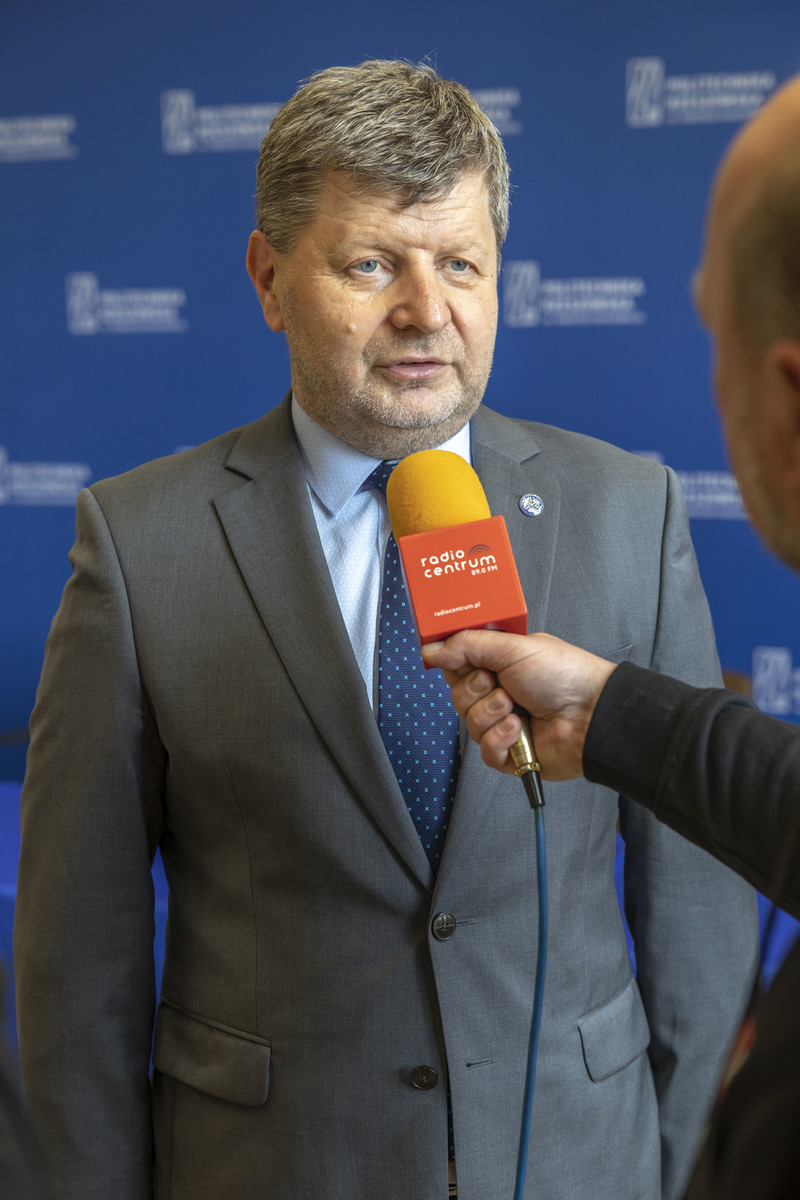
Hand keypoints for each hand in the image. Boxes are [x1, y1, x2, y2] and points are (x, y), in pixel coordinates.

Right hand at [421, 630, 615, 779]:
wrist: (591, 715)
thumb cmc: (564, 675)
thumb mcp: (512, 648)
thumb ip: (467, 645)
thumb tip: (432, 648)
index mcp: (500, 664)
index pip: (458, 664)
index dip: (454, 663)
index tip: (456, 660)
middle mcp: (500, 692)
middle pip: (458, 695)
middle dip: (475, 690)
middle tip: (497, 683)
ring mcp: (504, 723)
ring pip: (469, 723)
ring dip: (491, 713)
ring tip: (516, 707)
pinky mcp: (510, 752)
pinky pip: (484, 751)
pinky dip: (500, 739)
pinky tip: (521, 730)